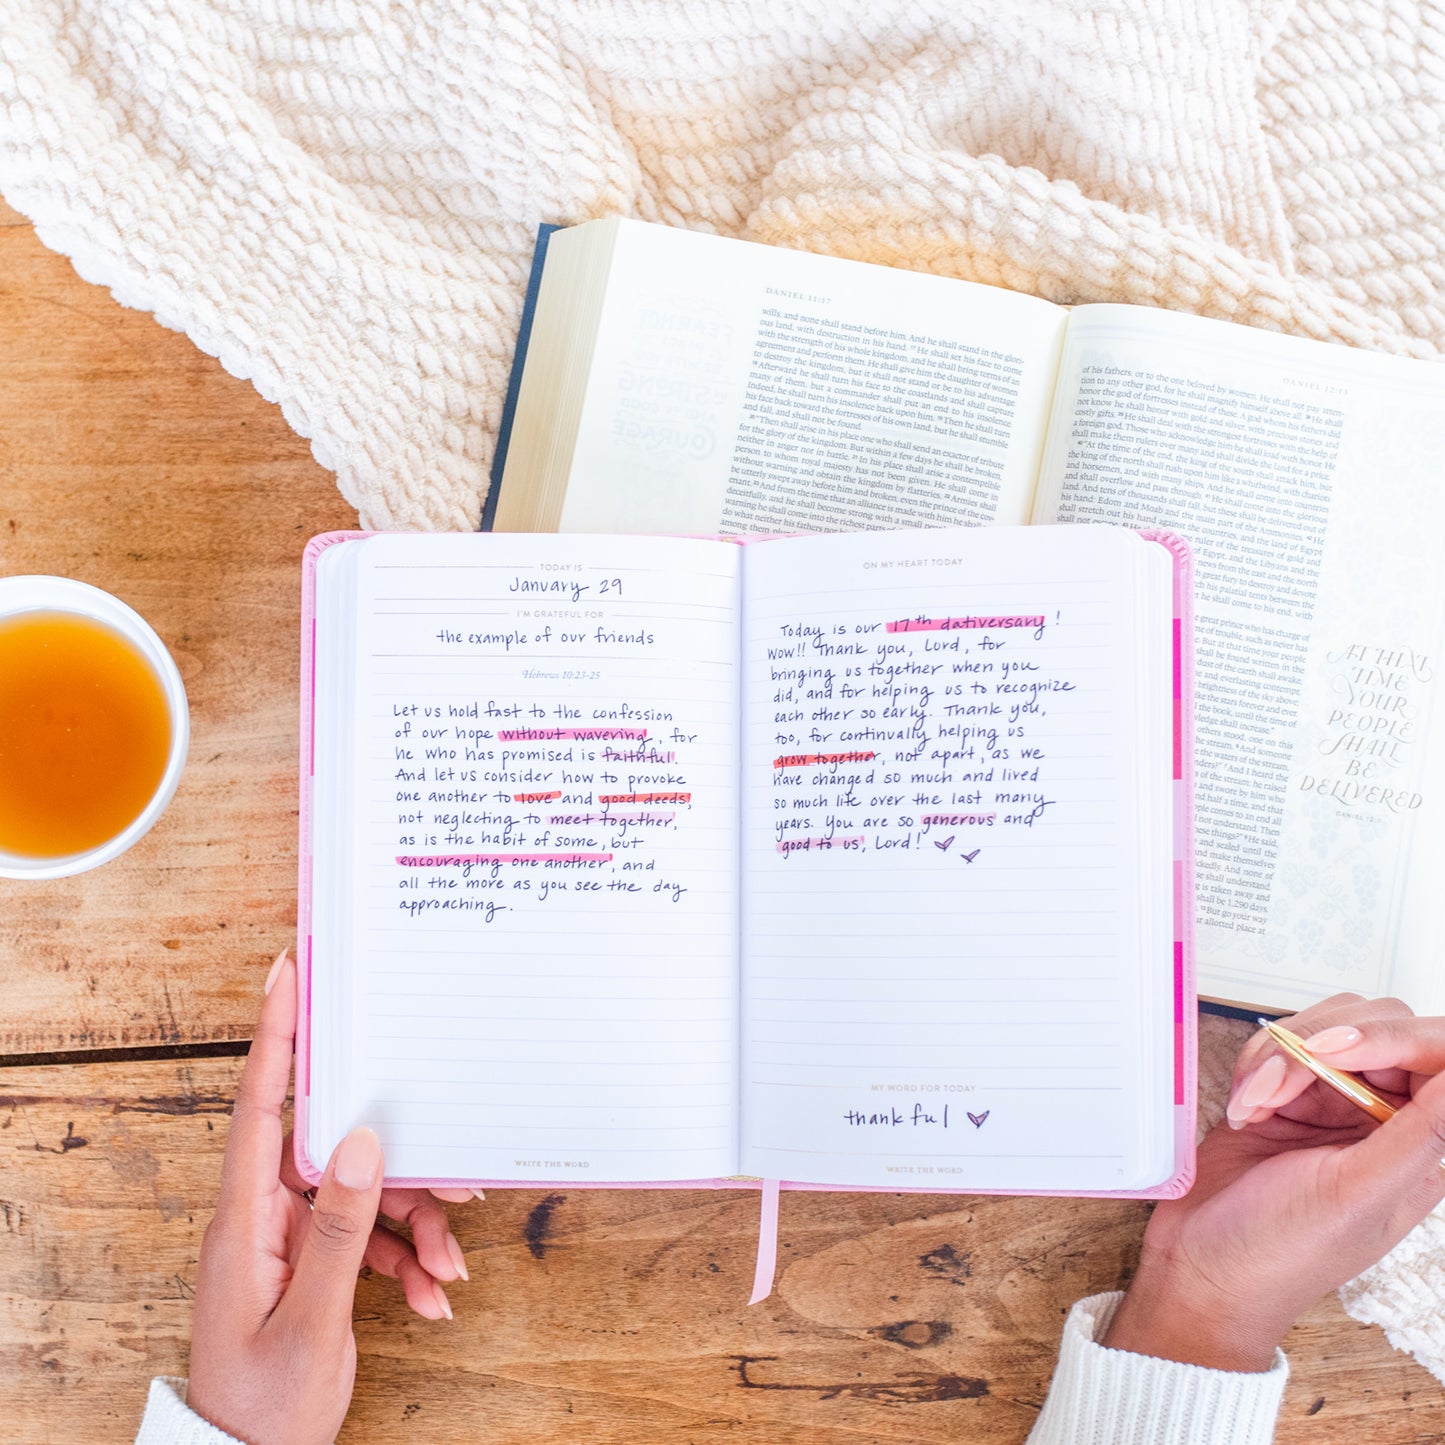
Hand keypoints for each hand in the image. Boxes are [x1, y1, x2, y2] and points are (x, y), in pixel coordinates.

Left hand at [187, 951, 473, 1444]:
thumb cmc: (263, 1404)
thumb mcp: (310, 1321)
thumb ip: (338, 1231)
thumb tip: (364, 1142)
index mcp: (246, 1215)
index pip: (260, 1101)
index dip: (276, 1031)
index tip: (291, 969)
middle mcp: (266, 1211)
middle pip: (341, 1151)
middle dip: (403, 1170)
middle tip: (456, 1182)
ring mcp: (290, 1233)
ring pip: (366, 1192)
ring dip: (415, 1228)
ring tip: (447, 1272)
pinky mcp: (313, 1257)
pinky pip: (369, 1234)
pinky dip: (405, 1259)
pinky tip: (430, 1294)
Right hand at [1103, 993, 1444, 1371]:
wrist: (1198, 1264)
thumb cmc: (1281, 1250)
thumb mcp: (1358, 1193)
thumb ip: (1422, 1131)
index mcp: (1417, 1145)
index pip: (1433, 1056)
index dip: (1387, 1037)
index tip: (1333, 1049)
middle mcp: (1380, 1118)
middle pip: (1375, 1027)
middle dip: (1315, 1047)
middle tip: (1276, 1086)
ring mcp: (1328, 1103)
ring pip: (1321, 1028)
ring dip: (1276, 1060)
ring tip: (1254, 1106)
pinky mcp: (1281, 1095)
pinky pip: (1276, 1047)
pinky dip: (1253, 1068)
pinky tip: (1244, 1110)